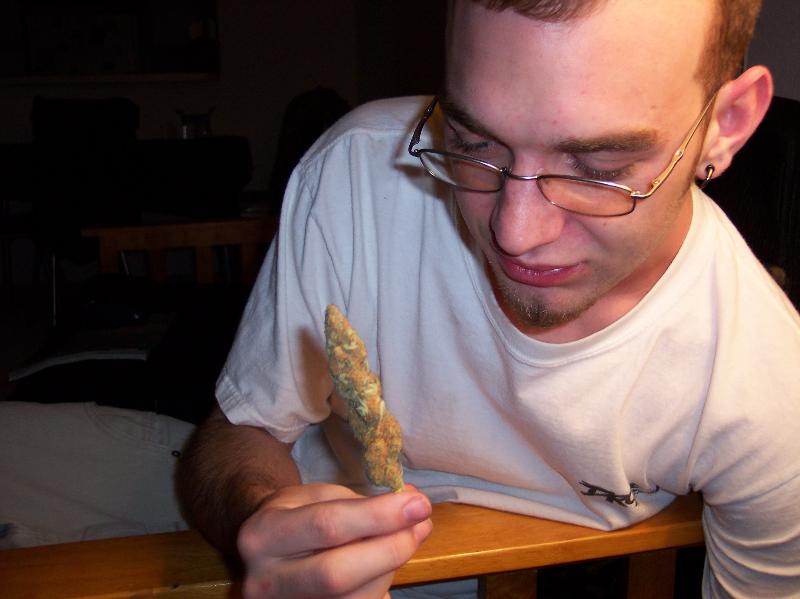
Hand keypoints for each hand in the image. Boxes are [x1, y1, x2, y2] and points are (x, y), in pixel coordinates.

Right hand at [238, 483, 432, 598]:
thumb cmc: (295, 514)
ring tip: (408, 538)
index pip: (327, 526)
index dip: (378, 516)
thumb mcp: (315, 495)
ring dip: (391, 569)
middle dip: (390, 549)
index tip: (418, 504)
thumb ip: (360, 501)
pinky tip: (386, 565)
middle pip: (337, 574)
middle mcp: (265, 580)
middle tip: (421, 525)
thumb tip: (412, 505)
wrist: (261, 546)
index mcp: (263, 534)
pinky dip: (379, 587)